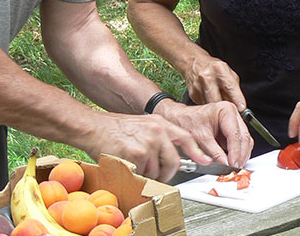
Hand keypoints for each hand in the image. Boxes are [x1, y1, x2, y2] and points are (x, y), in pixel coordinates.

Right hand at [86, 111, 212, 181]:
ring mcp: (148, 143)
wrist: (94, 127)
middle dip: (166, 173)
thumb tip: (168, 155)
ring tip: (135, 163)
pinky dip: (136, 174)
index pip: (186, 137)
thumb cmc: (115, 128)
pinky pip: (143, 174)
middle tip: (159, 175)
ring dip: (147, 173)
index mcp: (160, 123)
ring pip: (157, 171)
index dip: (197, 151)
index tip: (204, 160)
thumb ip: (158, 136)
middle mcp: (157, 132)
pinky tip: (127, 163)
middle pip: (173, 162)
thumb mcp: (143, 125)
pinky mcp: (137, 155)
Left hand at [157, 99, 253, 168]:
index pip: (235, 134)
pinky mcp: (233, 131)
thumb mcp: (200, 138)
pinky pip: (240, 144)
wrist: (182, 119)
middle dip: (240, 155)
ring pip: (245, 141)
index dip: (235, 152)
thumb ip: (214, 152)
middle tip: (235, 168)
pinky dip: (238, 153)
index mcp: (226, 110)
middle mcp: (232, 114)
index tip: (233, 164)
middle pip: (243, 138)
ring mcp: (234, 122)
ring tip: (234, 166)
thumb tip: (225, 163)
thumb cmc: (189, 122)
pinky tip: (233, 161)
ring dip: (241, 155)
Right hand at [184, 54, 245, 109]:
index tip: (241, 108)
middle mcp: (207, 77)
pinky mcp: (193, 94)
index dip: (236, 98)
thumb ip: (234, 88)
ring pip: (211, 105)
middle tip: (231, 109)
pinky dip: (210, 105)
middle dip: (226, 107)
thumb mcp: (228, 72)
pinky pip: (204, 105)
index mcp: (219, 69)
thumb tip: (239, 105)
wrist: (194, 62)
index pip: (230, 86)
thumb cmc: (213, 68)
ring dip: (217, 107)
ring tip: (220, 101)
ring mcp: (198, 86)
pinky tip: (210, 97)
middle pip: (218, 99)